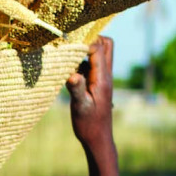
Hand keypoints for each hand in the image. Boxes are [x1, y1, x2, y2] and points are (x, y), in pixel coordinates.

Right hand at [66, 36, 114, 151]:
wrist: (98, 138)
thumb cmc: (89, 124)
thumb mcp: (80, 107)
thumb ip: (77, 88)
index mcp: (102, 78)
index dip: (84, 41)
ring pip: (100, 54)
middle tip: (73, 41)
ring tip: (68, 54)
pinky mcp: (96, 84)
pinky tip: (68, 70)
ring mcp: (102, 79)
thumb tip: (72, 73)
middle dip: (92, 38)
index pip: (98, 49)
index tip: (68, 42)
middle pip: (106, 45)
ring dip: (86, 50)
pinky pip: (91, 66)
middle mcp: (105, 75)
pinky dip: (82, 62)